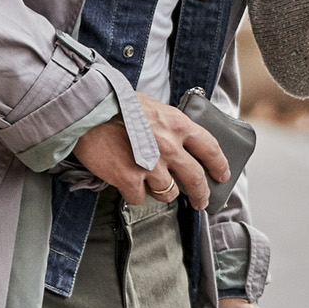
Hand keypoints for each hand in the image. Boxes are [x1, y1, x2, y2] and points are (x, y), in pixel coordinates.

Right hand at [70, 96, 230, 207]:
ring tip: (148, 181)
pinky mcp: (130, 179)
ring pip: (169, 194)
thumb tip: (182, 146)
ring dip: (161, 191)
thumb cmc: (117, 106)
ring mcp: (151, 165)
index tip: (222, 175)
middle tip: (201, 201)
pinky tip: (126, 180)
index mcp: (178, 125)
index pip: (210, 149)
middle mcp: (169, 146)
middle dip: (202, 194)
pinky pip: (140, 197)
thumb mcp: (154, 109)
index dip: (220, 165)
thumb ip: (171, 128)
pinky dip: (134, 193)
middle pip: (195, 179)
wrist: (87, 111)